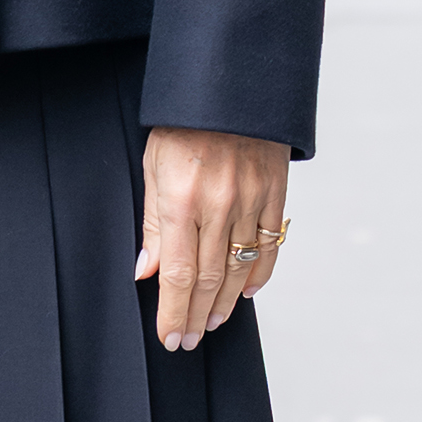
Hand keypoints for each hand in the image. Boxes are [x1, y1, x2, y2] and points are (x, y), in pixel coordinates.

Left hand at [136, 126, 288, 351]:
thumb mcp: (154, 164)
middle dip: (195, 316)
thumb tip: (146, 271)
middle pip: (208, 279)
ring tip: (211, 322)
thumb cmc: (183, 122)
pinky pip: (269, 245)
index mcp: (182, 198)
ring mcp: (250, 199)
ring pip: (239, 268)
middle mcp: (218, 204)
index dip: (173, 312)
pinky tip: (245, 292)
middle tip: (188, 340)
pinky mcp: (274, 192)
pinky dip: (258, 274)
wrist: (228, 81)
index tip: (170, 337)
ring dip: (224, 303)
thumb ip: (153, 222)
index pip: (177, 274)